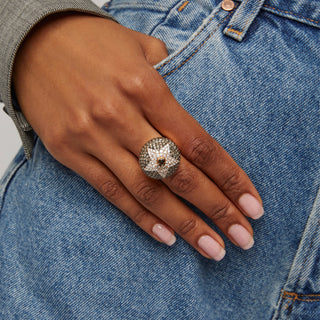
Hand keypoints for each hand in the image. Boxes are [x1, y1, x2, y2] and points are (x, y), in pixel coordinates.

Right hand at [13, 12, 262, 259]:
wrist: (33, 42)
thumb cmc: (91, 43)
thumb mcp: (136, 48)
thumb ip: (168, 78)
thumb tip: (188, 104)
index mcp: (145, 87)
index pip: (198, 143)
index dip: (229, 177)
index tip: (252, 203)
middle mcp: (121, 116)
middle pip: (179, 174)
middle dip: (216, 209)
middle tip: (243, 237)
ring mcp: (94, 138)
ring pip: (148, 191)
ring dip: (184, 224)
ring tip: (212, 248)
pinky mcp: (71, 154)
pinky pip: (111, 193)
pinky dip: (141, 217)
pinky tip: (166, 236)